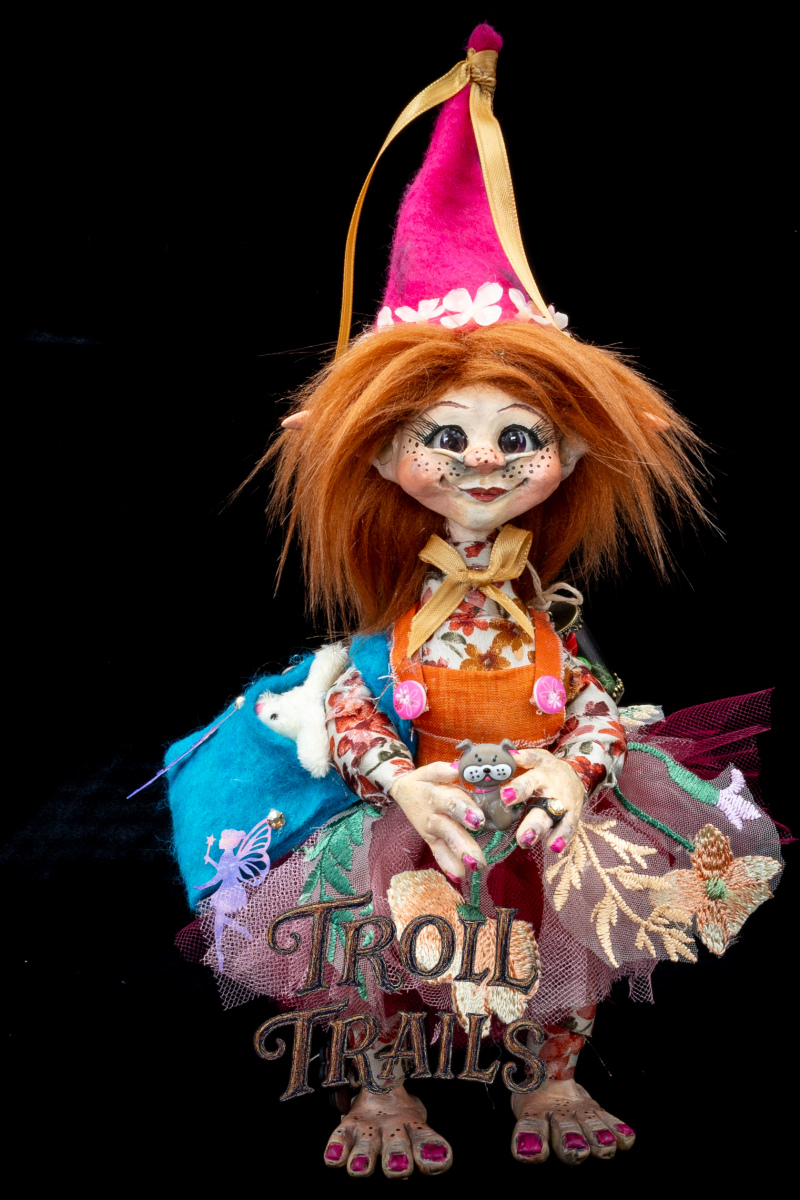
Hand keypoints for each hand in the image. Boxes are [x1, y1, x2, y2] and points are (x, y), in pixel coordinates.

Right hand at [388, 762, 486, 878]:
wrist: (402, 792)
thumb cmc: (423, 781)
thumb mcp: (429, 771)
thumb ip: (442, 771)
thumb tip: (458, 769)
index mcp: (434, 796)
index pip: (450, 802)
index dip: (463, 810)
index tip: (478, 820)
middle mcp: (432, 817)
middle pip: (448, 830)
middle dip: (462, 845)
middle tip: (478, 859)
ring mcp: (431, 832)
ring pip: (444, 845)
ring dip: (458, 857)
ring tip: (474, 868)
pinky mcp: (431, 841)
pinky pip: (439, 854)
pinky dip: (448, 866)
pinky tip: (459, 877)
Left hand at [502, 749, 585, 852]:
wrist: (577, 775)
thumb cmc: (549, 769)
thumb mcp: (539, 758)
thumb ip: (524, 757)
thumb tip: (508, 755)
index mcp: (542, 775)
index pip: (529, 782)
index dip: (518, 790)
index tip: (505, 797)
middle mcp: (555, 792)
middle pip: (545, 808)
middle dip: (534, 824)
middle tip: (523, 837)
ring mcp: (565, 806)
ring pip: (557, 821)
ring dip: (547, 833)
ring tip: (535, 844)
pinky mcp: (573, 817)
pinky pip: (569, 828)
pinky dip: (563, 838)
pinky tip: (554, 848)